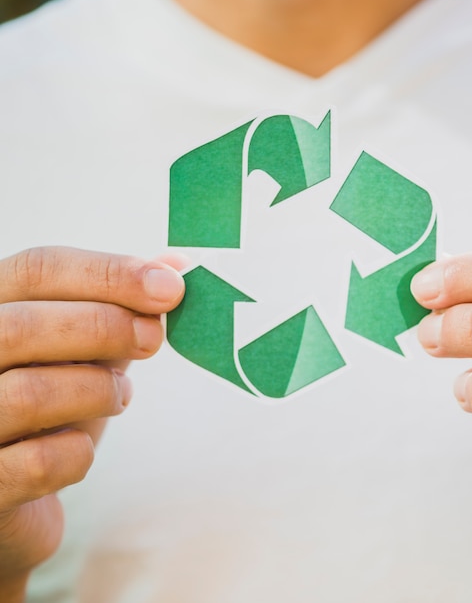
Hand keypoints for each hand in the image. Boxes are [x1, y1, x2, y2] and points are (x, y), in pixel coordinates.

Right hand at [0, 247, 183, 595]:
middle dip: (105, 328)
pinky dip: (78, 452)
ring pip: (28, 394)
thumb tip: (178, 263)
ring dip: (98, 392)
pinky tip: (81, 447)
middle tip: (154, 339)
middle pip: (21, 327)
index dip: (110, 273)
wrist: (14, 486)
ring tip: (119, 395)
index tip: (170, 286)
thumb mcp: (83, 346)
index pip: (38, 269)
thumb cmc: (50, 405)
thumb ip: (120, 304)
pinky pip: (37, 463)